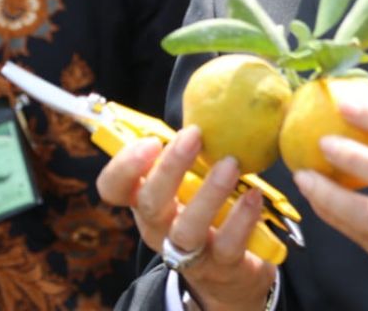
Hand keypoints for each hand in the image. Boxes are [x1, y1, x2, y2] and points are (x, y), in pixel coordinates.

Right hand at [96, 126, 275, 310]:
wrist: (230, 273)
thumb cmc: (208, 211)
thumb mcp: (192, 180)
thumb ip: (189, 149)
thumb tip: (206, 96)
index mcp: (147, 201)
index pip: (113, 188)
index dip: (124, 166)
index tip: (151, 141)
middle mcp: (159, 229)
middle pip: (149, 204)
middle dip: (170, 168)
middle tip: (194, 135)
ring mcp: (188, 253)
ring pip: (186, 230)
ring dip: (208, 194)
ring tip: (231, 164)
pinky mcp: (221, 268)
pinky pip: (227, 246)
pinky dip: (241, 220)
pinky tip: (254, 195)